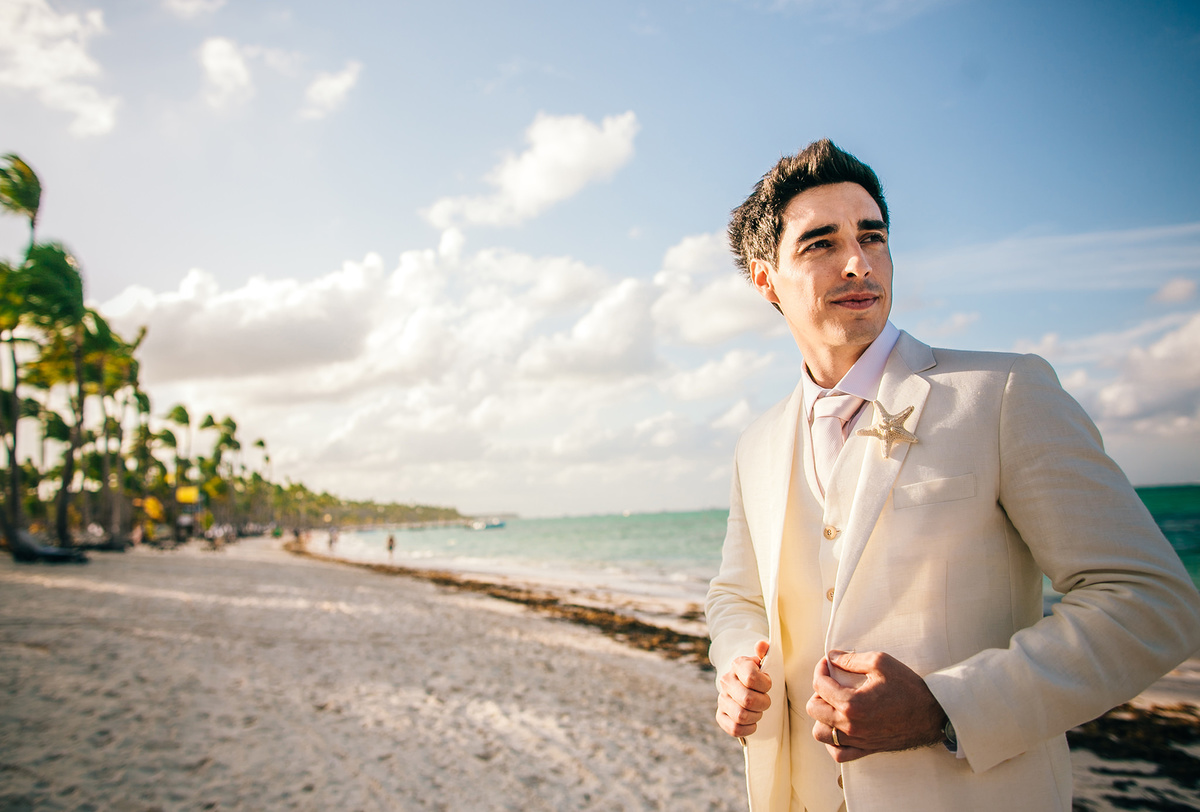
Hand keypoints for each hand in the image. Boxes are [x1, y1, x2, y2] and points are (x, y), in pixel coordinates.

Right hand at [715, 640, 771, 737]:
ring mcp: (722, 699)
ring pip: (741, 716)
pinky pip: (734, 728)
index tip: (767, 683)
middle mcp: (726, 681)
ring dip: (756, 716)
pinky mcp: (720, 715)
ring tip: (758, 710)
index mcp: (737, 665)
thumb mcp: (764, 661)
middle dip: (763, 703)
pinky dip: (748, 728)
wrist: (745, 683)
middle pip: (748, 700)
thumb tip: (762, 645)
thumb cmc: (760, 673)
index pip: (751, 677)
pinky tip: (752, 722)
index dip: (765, 684)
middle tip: (765, 700)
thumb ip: (765, 652)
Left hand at [805, 650, 944, 762]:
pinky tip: (839, 727)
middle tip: (832, 682)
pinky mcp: (865, 749)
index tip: (829, 663)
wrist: (932, 715)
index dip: (821, 669)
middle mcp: (850, 725)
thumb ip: (851, 659)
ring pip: (820, 733)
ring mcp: (857, 740)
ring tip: (834, 704)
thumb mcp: (881, 663)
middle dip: (819, 691)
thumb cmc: (909, 688)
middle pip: (814, 709)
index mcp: (852, 703)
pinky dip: (832, 741)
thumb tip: (832, 657)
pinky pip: (838, 752)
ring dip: (822, 717)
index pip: (820, 685)